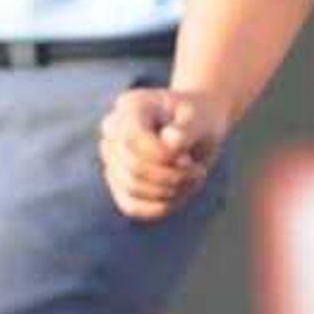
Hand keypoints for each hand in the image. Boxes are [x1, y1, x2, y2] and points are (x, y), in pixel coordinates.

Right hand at [101, 85, 227, 220]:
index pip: (131, 139)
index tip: (188, 159)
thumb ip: (188, 128)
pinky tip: (179, 194)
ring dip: (170, 191)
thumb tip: (170, 141)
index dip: (160, 157)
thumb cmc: (199, 120)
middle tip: (198, 172)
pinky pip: (131, 206)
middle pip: (132, 167)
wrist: (197, 128)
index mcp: (130, 106)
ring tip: (192, 180)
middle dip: (171, 176)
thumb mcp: (201, 119)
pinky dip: (159, 207)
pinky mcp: (118, 182)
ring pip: (132, 188)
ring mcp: (111, 157)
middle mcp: (112, 130)